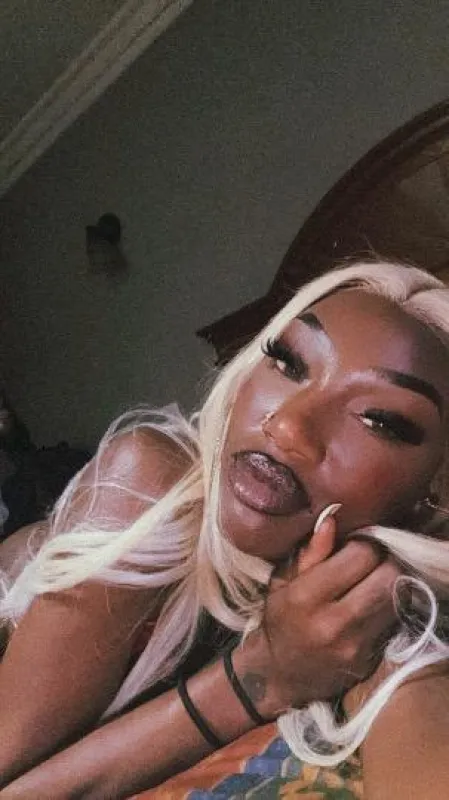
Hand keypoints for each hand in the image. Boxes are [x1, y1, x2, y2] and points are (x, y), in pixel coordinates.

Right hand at [242, 512, 399, 715]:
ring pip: (396, 598)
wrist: (278, 674)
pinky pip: (393, 622)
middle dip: (384, 561)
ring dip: (391, 582)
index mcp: (306, 597)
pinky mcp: (369, 660)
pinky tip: (374, 603)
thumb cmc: (280, 619)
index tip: (357, 545)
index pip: (360, 555)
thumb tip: (332, 519)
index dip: (364, 544)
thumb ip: (311, 552)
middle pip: (387, 576)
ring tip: (376, 578)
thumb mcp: (284, 582)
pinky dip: (389, 606)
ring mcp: (355, 645)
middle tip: (373, 561)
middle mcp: (333, 622)